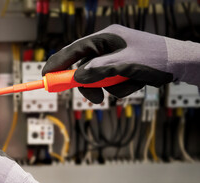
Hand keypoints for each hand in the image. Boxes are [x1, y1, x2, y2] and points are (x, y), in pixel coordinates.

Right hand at [42, 24, 173, 103]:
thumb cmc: (158, 57)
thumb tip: (77, 77)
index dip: (58, 63)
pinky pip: (111, 83)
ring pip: (97, 78)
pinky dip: (120, 88)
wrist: (182, 64)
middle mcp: (107, 46)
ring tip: (125, 86)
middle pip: (83, 67)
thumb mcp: (126, 64)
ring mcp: (115, 58)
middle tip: (93, 98)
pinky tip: (136, 83)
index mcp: (105, 37)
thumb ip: (99, 70)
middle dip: (88, 84)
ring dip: (109, 87)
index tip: (46, 77)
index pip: (74, 50)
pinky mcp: (122, 69)